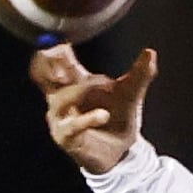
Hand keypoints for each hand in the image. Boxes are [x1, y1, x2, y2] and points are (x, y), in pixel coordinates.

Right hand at [29, 44, 157, 173]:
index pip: (54, 60)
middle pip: (42, 75)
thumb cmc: (119, 118)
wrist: (122, 152)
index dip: (56, 49)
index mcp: (74, 82)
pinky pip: (72, 125)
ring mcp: (61, 118)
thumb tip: (150, 52)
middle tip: (63, 53)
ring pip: (60, 99)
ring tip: (105, 86)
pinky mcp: (66, 137)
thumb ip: (140, 74)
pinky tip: (103, 115)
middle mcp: (61, 97)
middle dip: (49, 63)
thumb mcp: (131, 94)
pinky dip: (88, 118)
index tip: (65, 40)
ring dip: (80, 90)